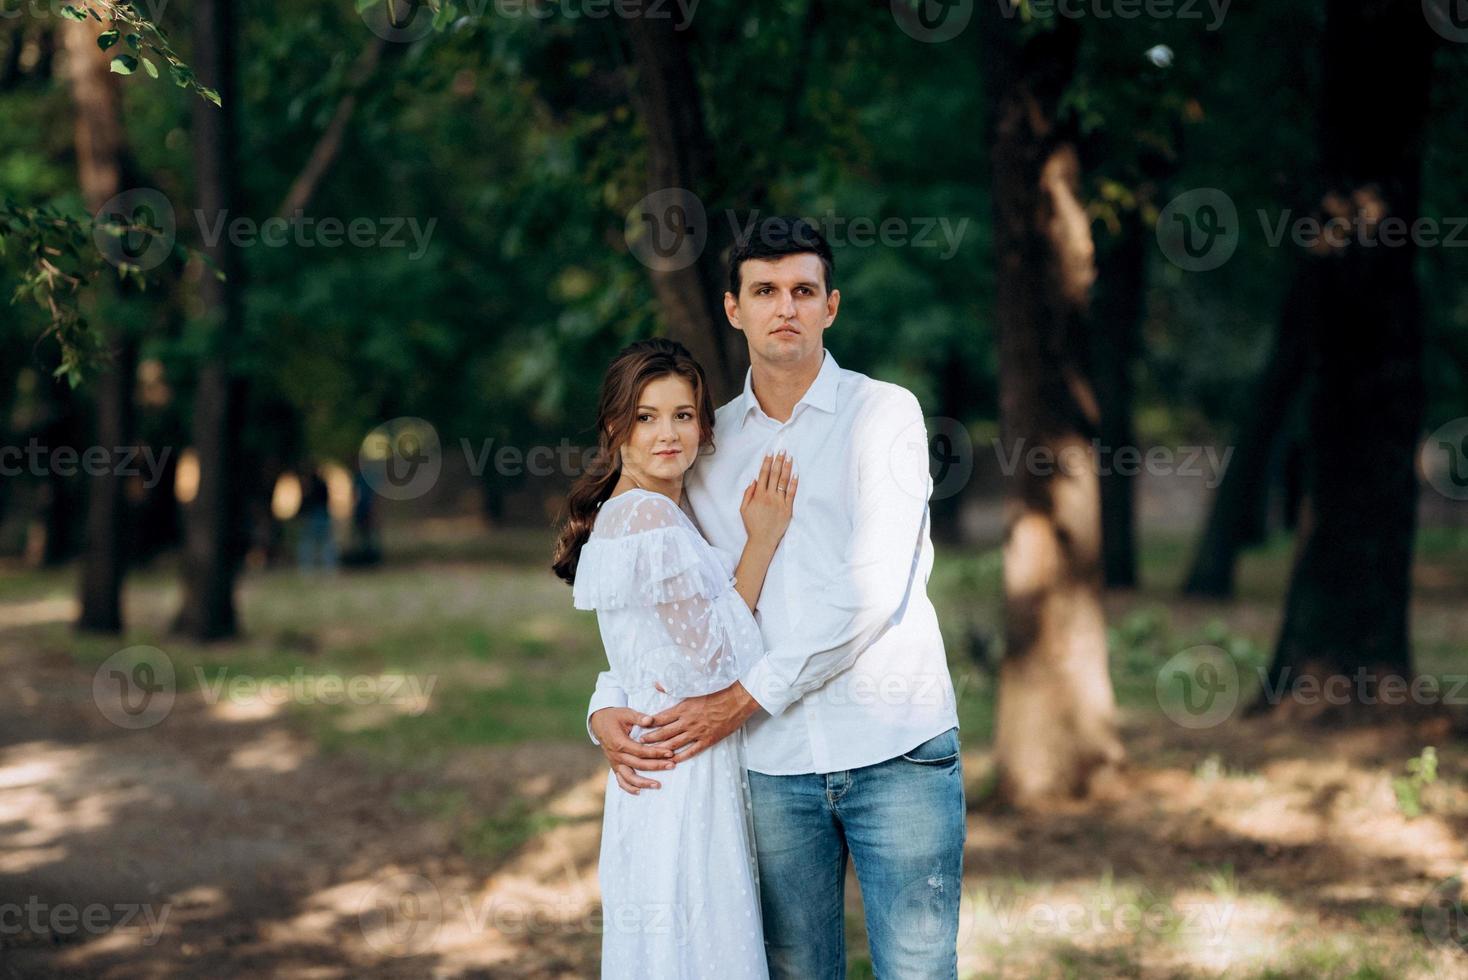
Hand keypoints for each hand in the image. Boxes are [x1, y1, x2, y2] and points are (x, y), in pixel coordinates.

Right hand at [590, 706, 676, 794]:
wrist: (599, 722)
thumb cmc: (615, 716)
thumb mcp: (626, 713)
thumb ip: (639, 717)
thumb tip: (650, 720)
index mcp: (620, 743)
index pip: (641, 751)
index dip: (656, 752)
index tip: (670, 753)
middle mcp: (617, 755)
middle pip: (638, 765)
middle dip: (656, 766)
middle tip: (672, 765)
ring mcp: (615, 763)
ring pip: (629, 777)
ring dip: (644, 783)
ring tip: (658, 785)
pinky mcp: (614, 766)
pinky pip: (620, 780)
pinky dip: (629, 788)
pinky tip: (640, 791)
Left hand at [638, 681, 760, 761]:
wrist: (738, 700)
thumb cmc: (717, 691)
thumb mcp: (694, 687)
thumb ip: (673, 688)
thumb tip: (657, 685)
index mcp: (684, 707)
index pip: (661, 717)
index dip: (648, 723)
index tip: (638, 726)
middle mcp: (688, 721)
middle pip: (664, 732)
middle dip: (650, 738)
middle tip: (638, 743)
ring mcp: (698, 732)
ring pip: (675, 744)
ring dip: (661, 749)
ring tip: (650, 754)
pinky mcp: (708, 740)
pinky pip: (691, 751)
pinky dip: (681, 757)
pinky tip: (673, 761)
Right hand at [740, 451, 797, 550]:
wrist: (762, 540)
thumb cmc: (752, 525)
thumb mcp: (743, 509)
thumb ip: (748, 493)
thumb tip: (754, 480)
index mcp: (758, 495)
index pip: (763, 475)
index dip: (767, 463)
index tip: (770, 453)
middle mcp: (769, 497)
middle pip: (775, 475)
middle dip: (778, 461)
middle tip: (782, 450)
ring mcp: (779, 502)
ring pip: (784, 481)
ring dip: (787, 468)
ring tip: (790, 458)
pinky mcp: (787, 509)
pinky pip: (791, 493)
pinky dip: (794, 483)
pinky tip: (795, 474)